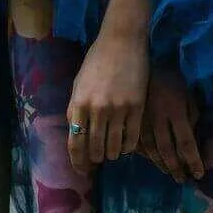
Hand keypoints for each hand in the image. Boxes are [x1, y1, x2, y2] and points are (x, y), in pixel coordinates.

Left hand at [66, 29, 148, 174]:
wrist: (122, 41)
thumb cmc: (97, 60)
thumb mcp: (78, 84)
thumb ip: (75, 108)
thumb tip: (75, 133)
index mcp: (78, 103)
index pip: (75, 143)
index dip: (78, 161)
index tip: (81, 171)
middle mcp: (97, 109)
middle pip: (94, 149)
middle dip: (95, 160)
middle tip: (98, 161)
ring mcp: (118, 109)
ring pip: (113, 147)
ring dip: (111, 155)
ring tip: (111, 153)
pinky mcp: (137, 107)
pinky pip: (131, 138)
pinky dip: (127, 147)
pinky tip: (125, 146)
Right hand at [139, 67, 203, 183]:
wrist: (147, 65)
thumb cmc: (173, 81)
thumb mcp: (188, 96)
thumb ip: (192, 118)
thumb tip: (194, 143)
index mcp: (175, 111)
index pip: (186, 142)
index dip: (192, 160)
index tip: (199, 174)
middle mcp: (158, 119)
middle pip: (167, 150)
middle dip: (176, 168)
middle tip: (183, 180)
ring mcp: (142, 121)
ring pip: (150, 150)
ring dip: (161, 164)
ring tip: (169, 172)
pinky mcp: (131, 120)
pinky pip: (137, 143)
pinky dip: (145, 155)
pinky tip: (151, 160)